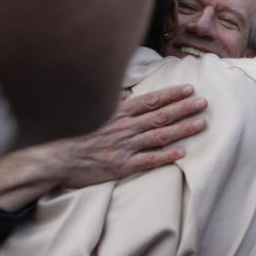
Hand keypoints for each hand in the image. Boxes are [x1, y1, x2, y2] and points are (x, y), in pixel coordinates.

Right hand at [0, 85, 206, 210]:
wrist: (50, 159)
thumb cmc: (69, 132)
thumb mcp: (89, 110)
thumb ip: (110, 101)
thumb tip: (124, 90)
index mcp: (118, 112)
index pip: (151, 100)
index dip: (172, 94)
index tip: (190, 89)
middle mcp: (125, 127)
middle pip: (161, 115)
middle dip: (185, 108)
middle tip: (204, 103)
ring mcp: (124, 147)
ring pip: (160, 136)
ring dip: (183, 129)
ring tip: (202, 123)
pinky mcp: (121, 166)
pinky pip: (148, 161)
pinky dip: (166, 156)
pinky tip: (182, 152)